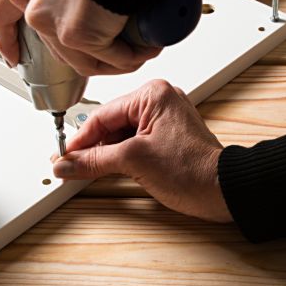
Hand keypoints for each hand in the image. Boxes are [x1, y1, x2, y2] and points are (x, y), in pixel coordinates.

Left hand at [0, 0, 161, 75]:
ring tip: (137, 48)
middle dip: (81, 50)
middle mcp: (32, 3)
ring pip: (83, 56)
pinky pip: (111, 57)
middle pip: (52, 44)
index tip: (14, 55)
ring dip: (112, 58)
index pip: (1, 16)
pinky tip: (146, 49)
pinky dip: (131, 56)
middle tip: (106, 48)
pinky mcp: (79, 36)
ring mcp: (53, 24)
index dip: (8, 40)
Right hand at [52, 80, 231, 222]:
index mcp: (153, 95)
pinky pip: (134, 143)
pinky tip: (106, 170)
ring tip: (86, 171)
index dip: (79, 139)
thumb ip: (94, 161)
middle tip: (69, 166)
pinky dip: (119, 157)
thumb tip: (67, 163)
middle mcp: (160, 101)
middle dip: (90, 147)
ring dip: (104, 154)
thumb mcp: (134, 162)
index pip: (102, 114)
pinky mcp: (168, 138)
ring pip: (121, 135)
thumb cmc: (193, 170)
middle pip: (110, 124)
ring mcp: (165, 120)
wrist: (223, 191)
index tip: (62, 157)